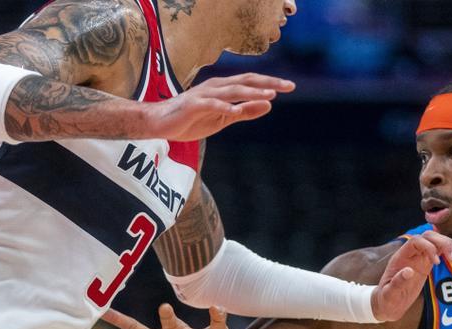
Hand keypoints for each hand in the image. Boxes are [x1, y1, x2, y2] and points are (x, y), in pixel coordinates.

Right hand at [142, 73, 295, 140]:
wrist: (161, 124)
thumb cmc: (192, 119)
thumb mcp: (224, 118)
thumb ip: (246, 111)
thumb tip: (269, 105)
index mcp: (224, 88)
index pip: (251, 82)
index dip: (270, 83)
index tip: (290, 86)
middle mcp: (216, 87)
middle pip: (246, 81)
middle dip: (268, 84)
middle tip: (289, 86)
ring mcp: (204, 95)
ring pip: (232, 90)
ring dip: (251, 93)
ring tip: (269, 96)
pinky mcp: (192, 105)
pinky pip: (210, 104)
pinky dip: (224, 106)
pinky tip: (236, 109)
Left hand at [370, 230, 451, 321]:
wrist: (389, 304)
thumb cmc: (387, 299)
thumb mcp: (389, 294)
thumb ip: (397, 283)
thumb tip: (409, 271)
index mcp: (400, 257)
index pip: (416, 241)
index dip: (428, 247)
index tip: (436, 262)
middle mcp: (411, 254)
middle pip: (428, 237)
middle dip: (442, 243)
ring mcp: (419, 257)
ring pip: (435, 241)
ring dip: (448, 245)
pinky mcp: (426, 263)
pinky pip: (439, 251)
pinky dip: (449, 251)